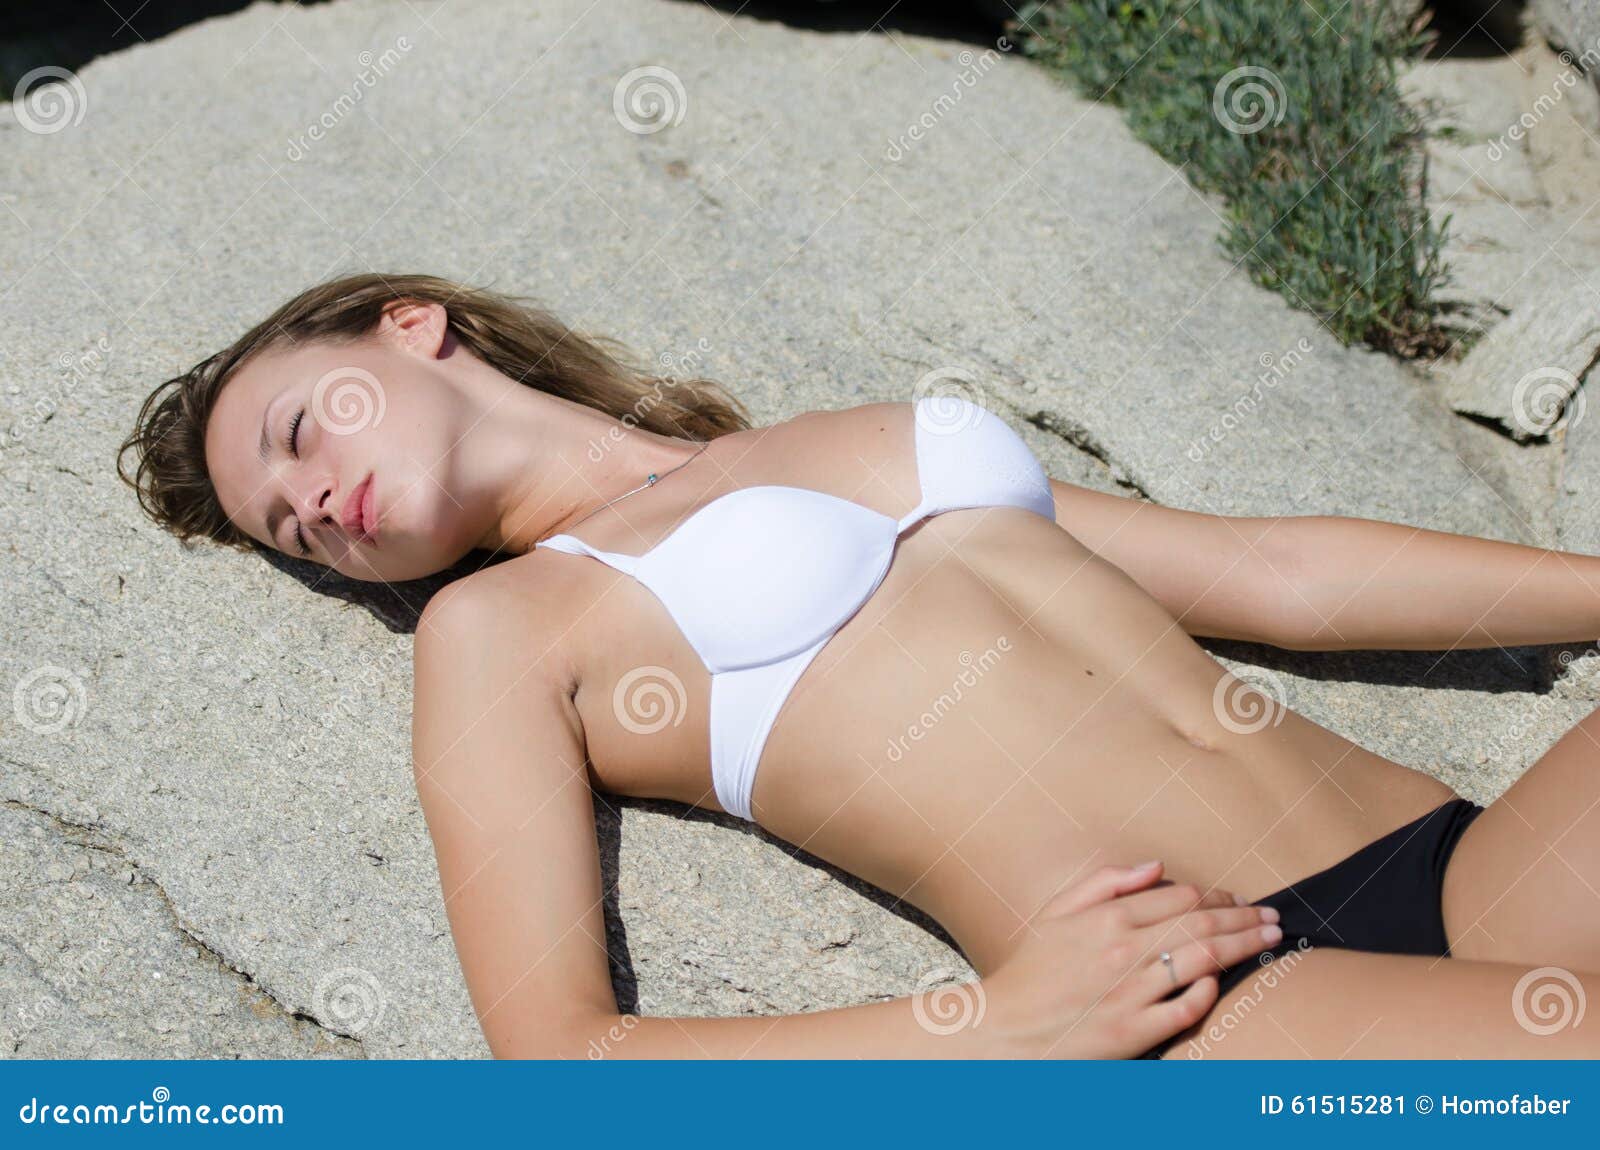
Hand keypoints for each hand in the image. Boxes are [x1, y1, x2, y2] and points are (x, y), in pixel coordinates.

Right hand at [976, 861, 1281, 1058]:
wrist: (1007, 1029)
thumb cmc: (1032, 971)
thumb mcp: (1057, 913)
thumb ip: (1105, 882)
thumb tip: (1155, 865)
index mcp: (1107, 917)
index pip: (1180, 895)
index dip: (1218, 894)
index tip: (1239, 898)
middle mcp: (1124, 949)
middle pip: (1202, 922)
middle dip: (1245, 916)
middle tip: (1273, 917)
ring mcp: (1132, 991)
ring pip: (1204, 960)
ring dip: (1244, 945)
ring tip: (1269, 939)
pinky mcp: (1136, 1031)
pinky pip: (1187, 1009)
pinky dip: (1210, 993)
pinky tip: (1226, 983)